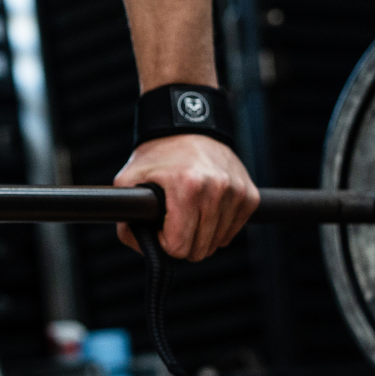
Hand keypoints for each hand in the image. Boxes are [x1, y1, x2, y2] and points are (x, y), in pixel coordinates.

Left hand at [114, 134, 258, 260]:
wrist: (189, 127)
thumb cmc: (158, 155)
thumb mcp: (128, 179)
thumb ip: (125, 216)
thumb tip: (137, 245)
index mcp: (186, 186)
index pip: (178, 246)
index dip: (163, 242)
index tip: (159, 227)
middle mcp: (217, 188)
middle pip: (199, 249)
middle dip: (183, 242)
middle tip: (173, 222)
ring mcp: (236, 192)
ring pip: (217, 243)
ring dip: (201, 236)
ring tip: (189, 212)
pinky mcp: (249, 195)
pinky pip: (233, 231)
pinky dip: (218, 228)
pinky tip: (205, 210)